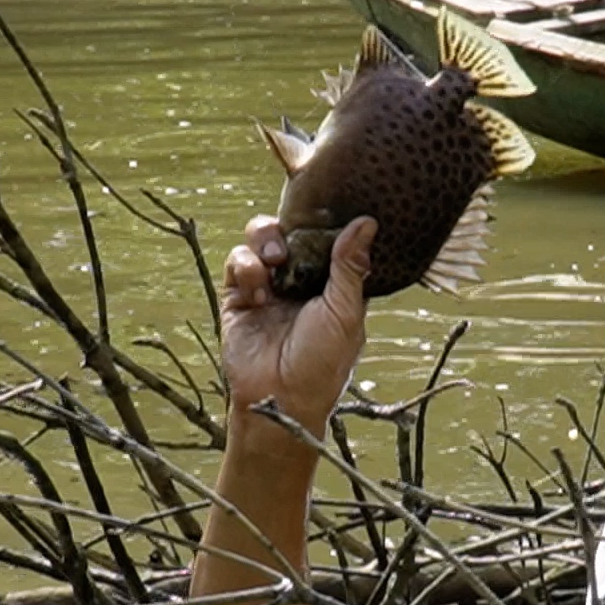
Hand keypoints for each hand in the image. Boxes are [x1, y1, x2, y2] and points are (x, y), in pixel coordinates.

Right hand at [220, 215, 376, 442]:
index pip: (327, 237)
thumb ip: (351, 266)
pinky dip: (247, 268)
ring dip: (266, 240)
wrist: (280, 398)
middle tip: (294, 241)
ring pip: (261, 238)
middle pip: (291, 228)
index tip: (327, 205)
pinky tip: (259, 292)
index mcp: (332, 282)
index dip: (325, 220)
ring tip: (275, 263)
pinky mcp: (239, 297)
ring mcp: (268, 287)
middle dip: (290, 224)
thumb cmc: (323, 363)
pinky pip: (237, 263)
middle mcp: (300, 280)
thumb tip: (367, 222)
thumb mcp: (346, 312)